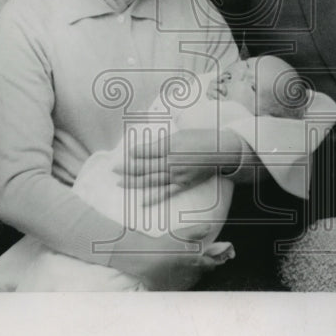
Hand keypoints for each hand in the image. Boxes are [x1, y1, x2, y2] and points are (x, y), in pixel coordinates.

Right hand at [106, 225, 219, 290]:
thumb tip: (208, 227)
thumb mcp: (181, 234)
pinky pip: (178, 286)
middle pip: (200, 273)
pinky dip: (176, 281)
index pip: (210, 264)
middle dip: (197, 267)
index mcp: (196, 262)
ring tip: (178, 266)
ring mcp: (180, 284)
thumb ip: (196, 231)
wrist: (145, 259)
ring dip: (187, 274)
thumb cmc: (164, 246)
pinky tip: (170, 274)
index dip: (209, 261)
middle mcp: (191, 275)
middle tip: (189, 259)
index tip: (205, 257)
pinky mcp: (170, 289)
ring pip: (189, 280)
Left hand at [115, 128, 242, 203]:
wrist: (221, 151)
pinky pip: (166, 193)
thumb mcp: (180, 133)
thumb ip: (161, 142)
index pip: (145, 151)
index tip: (123, 154)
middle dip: (127, 168)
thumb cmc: (201, 138)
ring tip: (119, 183)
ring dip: (133, 183)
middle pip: (144, 167)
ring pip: (151, 180)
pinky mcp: (183, 185)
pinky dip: (153, 198)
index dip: (132, 153)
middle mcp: (171, 162)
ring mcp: (177, 175)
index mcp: (169, 146)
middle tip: (113, 170)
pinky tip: (141, 202)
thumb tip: (144, 148)